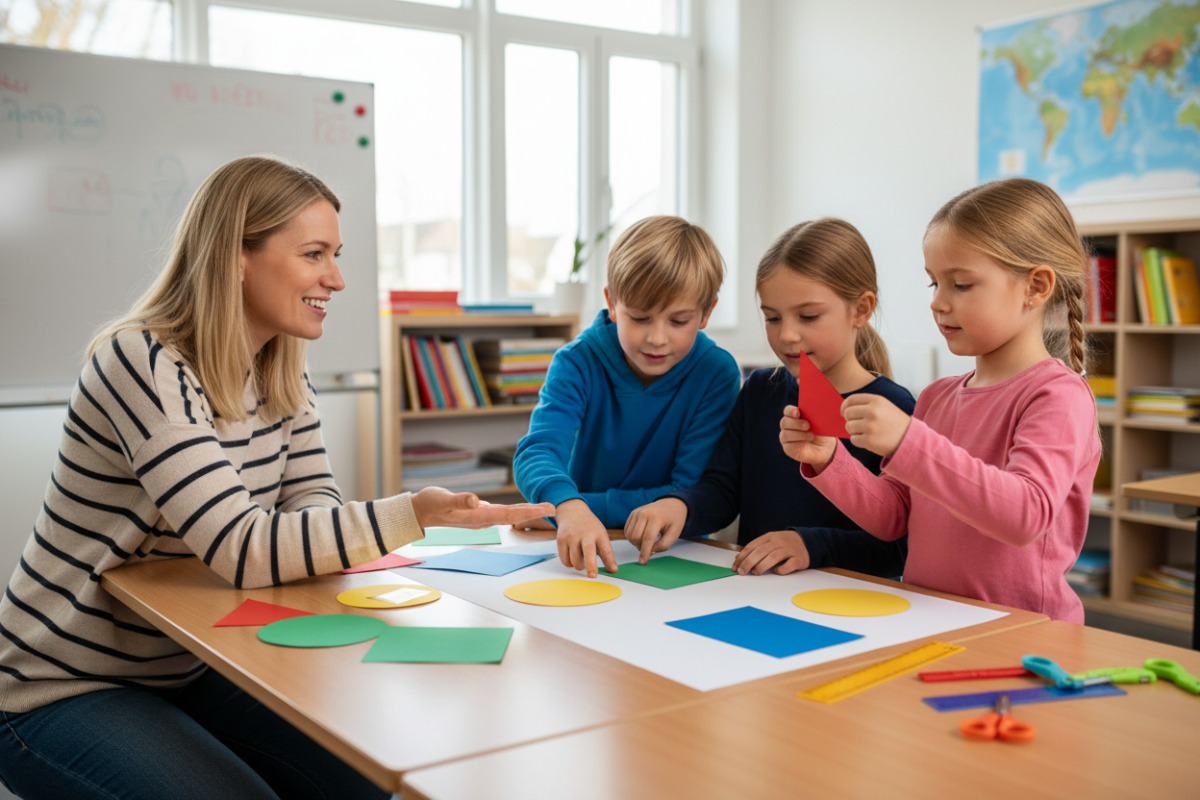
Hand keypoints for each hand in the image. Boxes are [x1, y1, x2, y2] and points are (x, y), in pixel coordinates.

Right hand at [411, 487, 553, 529]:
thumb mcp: (443, 499)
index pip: (509, 515)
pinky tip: (523, 509)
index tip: (545, 509)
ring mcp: (482, 517)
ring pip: (510, 515)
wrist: (420, 511)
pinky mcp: (479, 512)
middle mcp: (483, 519)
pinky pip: (502, 512)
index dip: (528, 511)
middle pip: (514, 516)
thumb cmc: (430, 504)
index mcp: (478, 517)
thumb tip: (475, 500)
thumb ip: (459, 500)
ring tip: (545, 508)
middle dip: (534, 512)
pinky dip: (516, 510)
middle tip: (555, 508)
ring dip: (528, 511)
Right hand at [555, 499, 616, 577]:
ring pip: (575, 560)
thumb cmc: (589, 528)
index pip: (606, 549)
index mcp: (599, 533)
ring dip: (579, 566)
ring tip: (581, 561)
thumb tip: (613, 570)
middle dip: (591, 566)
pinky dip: (569, 563)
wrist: (573, 512)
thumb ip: (606, 553)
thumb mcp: (601, 535)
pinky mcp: (561, 540)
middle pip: (588, 552)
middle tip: (592, 576)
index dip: (610, 561)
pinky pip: (564, 560)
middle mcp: (585, 534)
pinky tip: (572, 558)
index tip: (612, 570)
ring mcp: (572, 536)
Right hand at [625, 497, 687, 564]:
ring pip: (629, 535)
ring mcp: (637, 512)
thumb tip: (649, 552)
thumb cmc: (674, 520)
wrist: (671, 505)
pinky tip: (642, 536)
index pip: (647, 538)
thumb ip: (663, 545)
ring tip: (647, 542)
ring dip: (636, 543)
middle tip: (651, 548)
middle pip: (636, 537)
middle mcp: (644, 513)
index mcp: (656, 517)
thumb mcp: (674, 534)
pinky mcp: (633, 514)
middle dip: (641, 547)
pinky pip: (627, 530)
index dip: (644, 552)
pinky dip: (632, 537)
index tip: (643, 562)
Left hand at [731, 530, 810, 574]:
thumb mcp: (769, 541)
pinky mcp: (798, 559)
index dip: (742, 557)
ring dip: (762, 566)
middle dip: (748, 563)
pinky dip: (780, 570)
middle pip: (760, 552)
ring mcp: (789, 550)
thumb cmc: (784, 544)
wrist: (807, 541)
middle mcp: (778, 542)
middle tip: (742, 572)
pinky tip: (776, 572)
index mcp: (769, 537)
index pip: (752, 546)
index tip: (735, 566)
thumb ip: (756, 548)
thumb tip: (738, 558)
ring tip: (755, 572)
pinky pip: (788, 565)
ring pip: (773, 557)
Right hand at [779, 405, 836, 470]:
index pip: (787, 411)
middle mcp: (787, 426)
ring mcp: (786, 438)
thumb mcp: (820, 423)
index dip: (791, 411)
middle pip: (784, 422)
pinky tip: (806, 442)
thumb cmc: (820, 432)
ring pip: (785, 434)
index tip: (797, 412)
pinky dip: (798, 443)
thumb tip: (815, 412)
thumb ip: (814, 417)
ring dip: (799, 434)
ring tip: (811, 436)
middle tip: (807, 425)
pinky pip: (789, 445)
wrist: (823, 447)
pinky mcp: (788, 448)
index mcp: (794, 416)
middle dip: (796, 423)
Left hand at [840, 394, 910, 456]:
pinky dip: (858, 441)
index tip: (845, 413)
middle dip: (850, 420)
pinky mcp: (869, 441)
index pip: (851, 400)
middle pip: (848, 413)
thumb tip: (844, 409)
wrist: (910, 440)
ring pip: (849, 427)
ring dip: (854, 431)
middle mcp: (873, 411)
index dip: (844, 407)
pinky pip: (853, 439)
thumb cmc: (894, 423)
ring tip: (867, 432)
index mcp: (876, 400)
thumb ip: (866, 404)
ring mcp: (870, 426)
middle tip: (859, 425)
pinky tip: (869, 440)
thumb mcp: (884, 406)